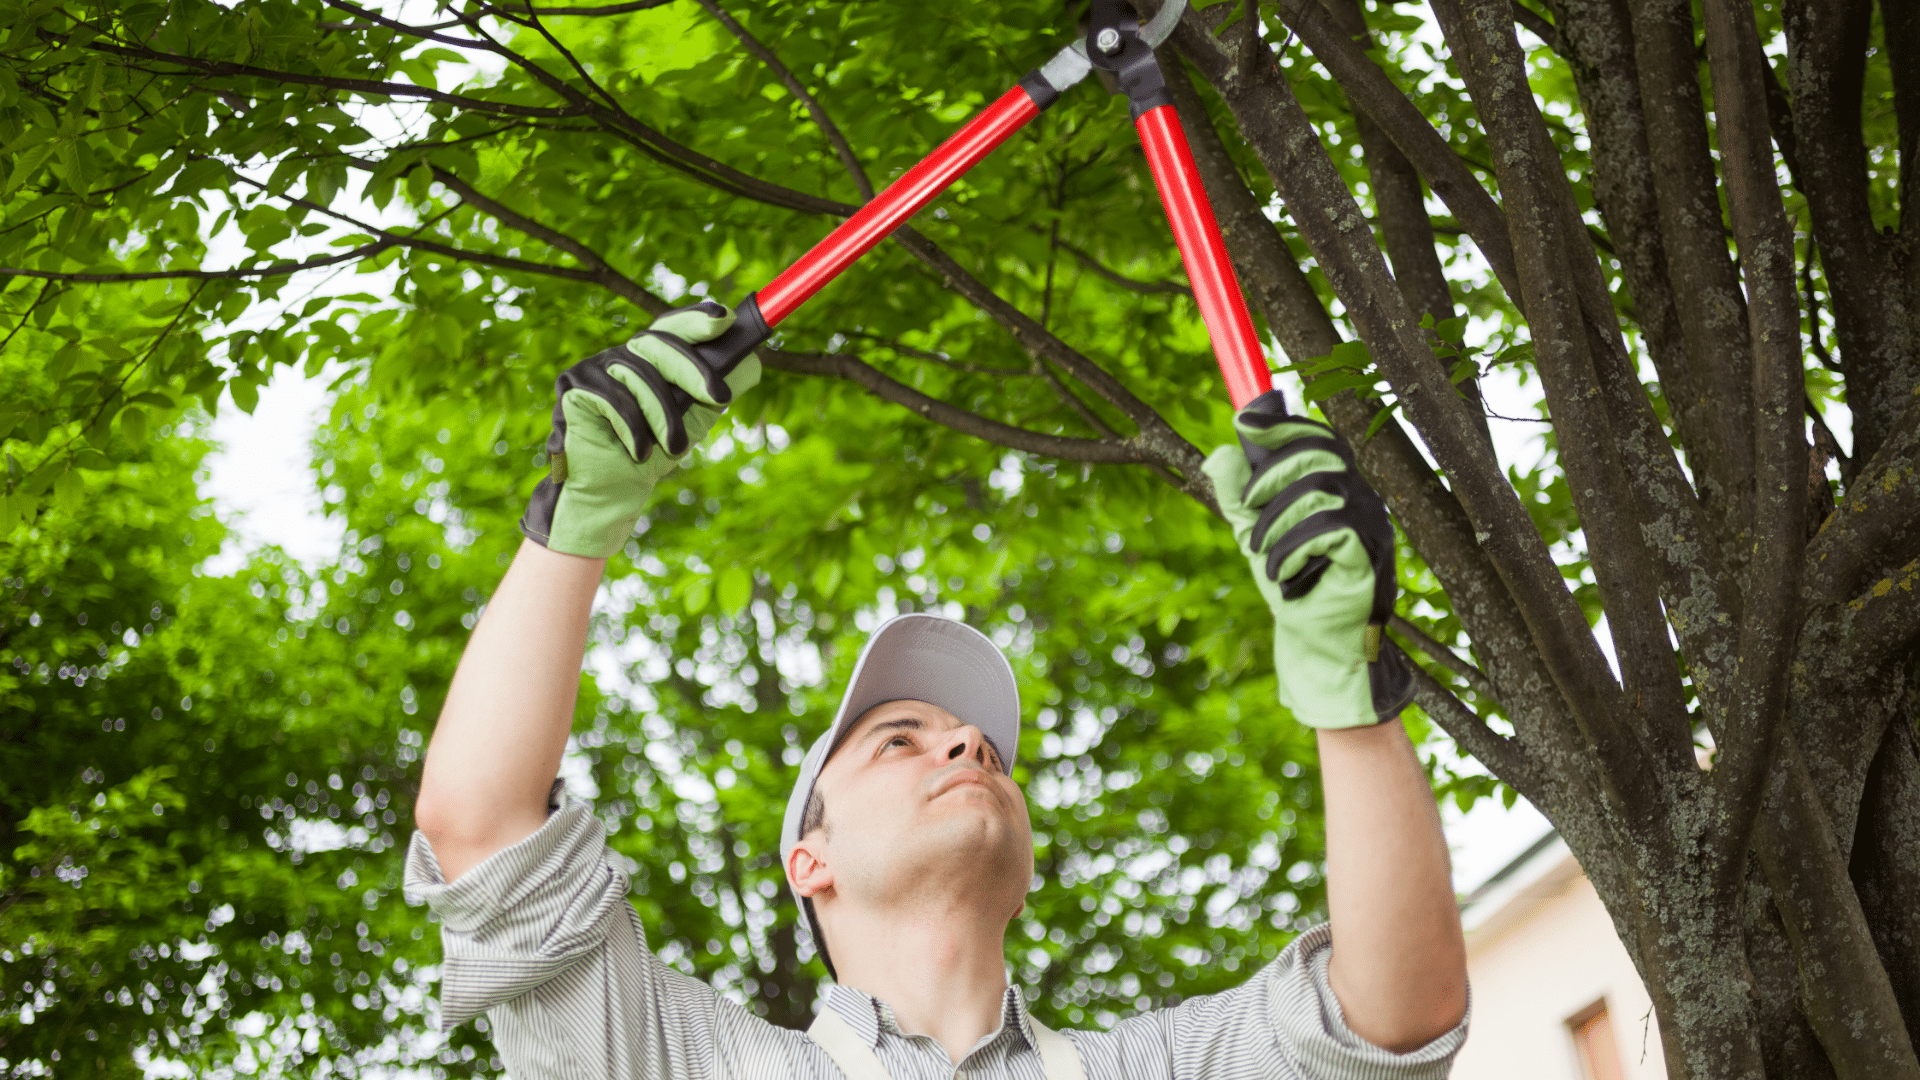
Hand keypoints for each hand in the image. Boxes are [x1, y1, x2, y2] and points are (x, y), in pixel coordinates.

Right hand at [520, 302, 761, 557]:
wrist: (612, 492)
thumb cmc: (652, 452)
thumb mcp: (693, 419)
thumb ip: (715, 390)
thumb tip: (753, 363)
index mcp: (650, 358)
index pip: (674, 327)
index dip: (697, 318)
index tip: (725, 319)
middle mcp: (621, 354)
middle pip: (659, 343)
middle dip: (693, 370)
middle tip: (720, 397)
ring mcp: (594, 366)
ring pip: (639, 374)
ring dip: (663, 416)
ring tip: (674, 449)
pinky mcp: (573, 385)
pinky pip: (611, 396)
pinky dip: (632, 427)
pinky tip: (638, 451)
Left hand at [1200, 390, 1411, 727]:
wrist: (1314, 641)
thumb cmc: (1291, 584)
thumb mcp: (1254, 534)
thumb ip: (1238, 497)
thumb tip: (1220, 453)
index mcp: (1336, 487)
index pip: (1318, 438)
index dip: (1284, 424)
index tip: (1244, 423)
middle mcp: (1360, 498)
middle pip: (1318, 454)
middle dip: (1270, 477)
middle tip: (1247, 510)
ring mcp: (1371, 524)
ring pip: (1319, 490)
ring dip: (1276, 522)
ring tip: (1262, 555)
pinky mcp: (1371, 554)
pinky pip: (1330, 529)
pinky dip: (1294, 548)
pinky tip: (1283, 573)